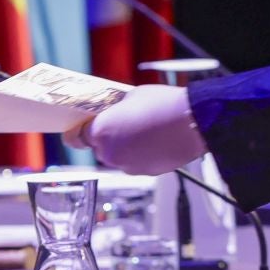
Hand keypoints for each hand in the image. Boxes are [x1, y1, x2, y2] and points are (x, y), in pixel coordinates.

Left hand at [67, 85, 206, 174]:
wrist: (194, 122)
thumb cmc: (163, 106)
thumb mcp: (130, 96)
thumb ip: (115, 109)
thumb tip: (113, 113)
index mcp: (102, 132)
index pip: (76, 138)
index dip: (77, 133)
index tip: (77, 131)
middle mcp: (111, 153)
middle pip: (99, 147)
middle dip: (107, 137)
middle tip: (122, 123)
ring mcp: (128, 166)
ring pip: (118, 156)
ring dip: (124, 147)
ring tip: (143, 131)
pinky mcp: (146, 173)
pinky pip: (135, 163)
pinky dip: (140, 154)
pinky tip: (153, 140)